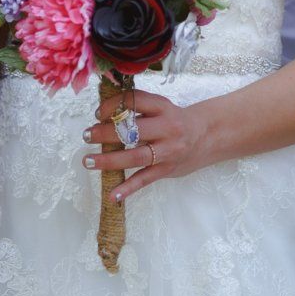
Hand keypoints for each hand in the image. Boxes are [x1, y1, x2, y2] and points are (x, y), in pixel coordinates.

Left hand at [80, 86, 217, 203]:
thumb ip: (139, 109)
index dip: (113, 104)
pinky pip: (144, 180)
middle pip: (132, 130)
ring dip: (109, 160)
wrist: (207, 136)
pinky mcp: (167, 170)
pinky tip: (112, 195)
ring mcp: (168, 151)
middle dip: (105, 133)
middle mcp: (167, 128)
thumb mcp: (162, 107)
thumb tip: (103, 114)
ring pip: (135, 157)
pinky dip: (128, 189)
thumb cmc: (176, 120)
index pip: (135, 100)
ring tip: (88, 161)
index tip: (98, 112)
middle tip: (87, 135)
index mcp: (163, 107)